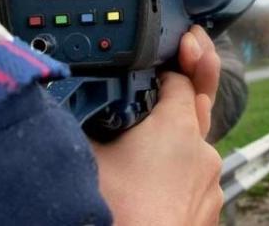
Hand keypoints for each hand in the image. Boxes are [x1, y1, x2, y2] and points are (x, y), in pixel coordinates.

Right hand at [92, 26, 222, 225]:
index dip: (164, 66)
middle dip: (183, 86)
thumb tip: (58, 100)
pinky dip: (179, 168)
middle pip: (196, 104)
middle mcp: (202, 150)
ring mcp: (210, 181)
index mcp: (177, 126)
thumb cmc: (115, 212)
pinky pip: (195, 175)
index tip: (153, 59)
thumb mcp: (86, 156)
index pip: (178, 77)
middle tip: (178, 62)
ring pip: (194, 144)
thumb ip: (81, 119)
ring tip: (148, 140)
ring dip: (177, 136)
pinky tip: (154, 177)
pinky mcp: (208, 207)